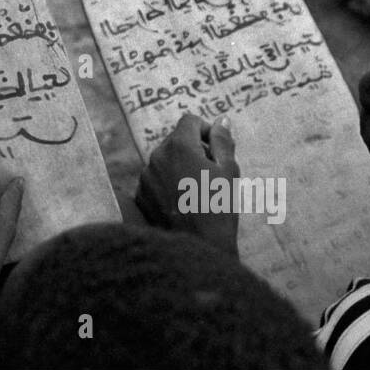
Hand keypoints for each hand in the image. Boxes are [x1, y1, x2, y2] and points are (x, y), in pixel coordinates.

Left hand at [134, 112, 239, 257]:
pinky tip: (183, 204)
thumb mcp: (228, 172)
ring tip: (198, 192)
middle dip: (193, 150)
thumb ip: (223, 141)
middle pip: (175, 140)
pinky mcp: (140, 196)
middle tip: (211, 174)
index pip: (189, 121)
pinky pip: (155, 181)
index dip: (205, 130)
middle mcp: (156, 157)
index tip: (216, 148)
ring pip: (164, 161)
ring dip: (179, 168)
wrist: (199, 248)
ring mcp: (145, 177)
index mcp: (179, 146)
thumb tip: (221, 120)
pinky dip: (167, 185)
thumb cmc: (218, 208)